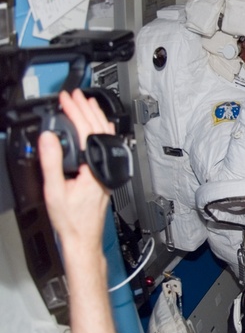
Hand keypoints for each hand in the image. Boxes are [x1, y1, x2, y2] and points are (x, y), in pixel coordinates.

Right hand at [38, 90, 112, 256]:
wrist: (83, 237)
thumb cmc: (72, 220)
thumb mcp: (54, 191)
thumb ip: (51, 162)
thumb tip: (49, 138)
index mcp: (94, 167)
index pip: (87, 130)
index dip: (75, 111)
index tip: (65, 99)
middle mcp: (105, 166)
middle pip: (99, 129)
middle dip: (85, 109)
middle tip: (73, 95)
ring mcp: (107, 169)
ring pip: (105, 136)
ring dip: (94, 117)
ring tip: (85, 102)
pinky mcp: (105, 173)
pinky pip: (104, 144)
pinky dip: (98, 130)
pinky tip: (94, 126)